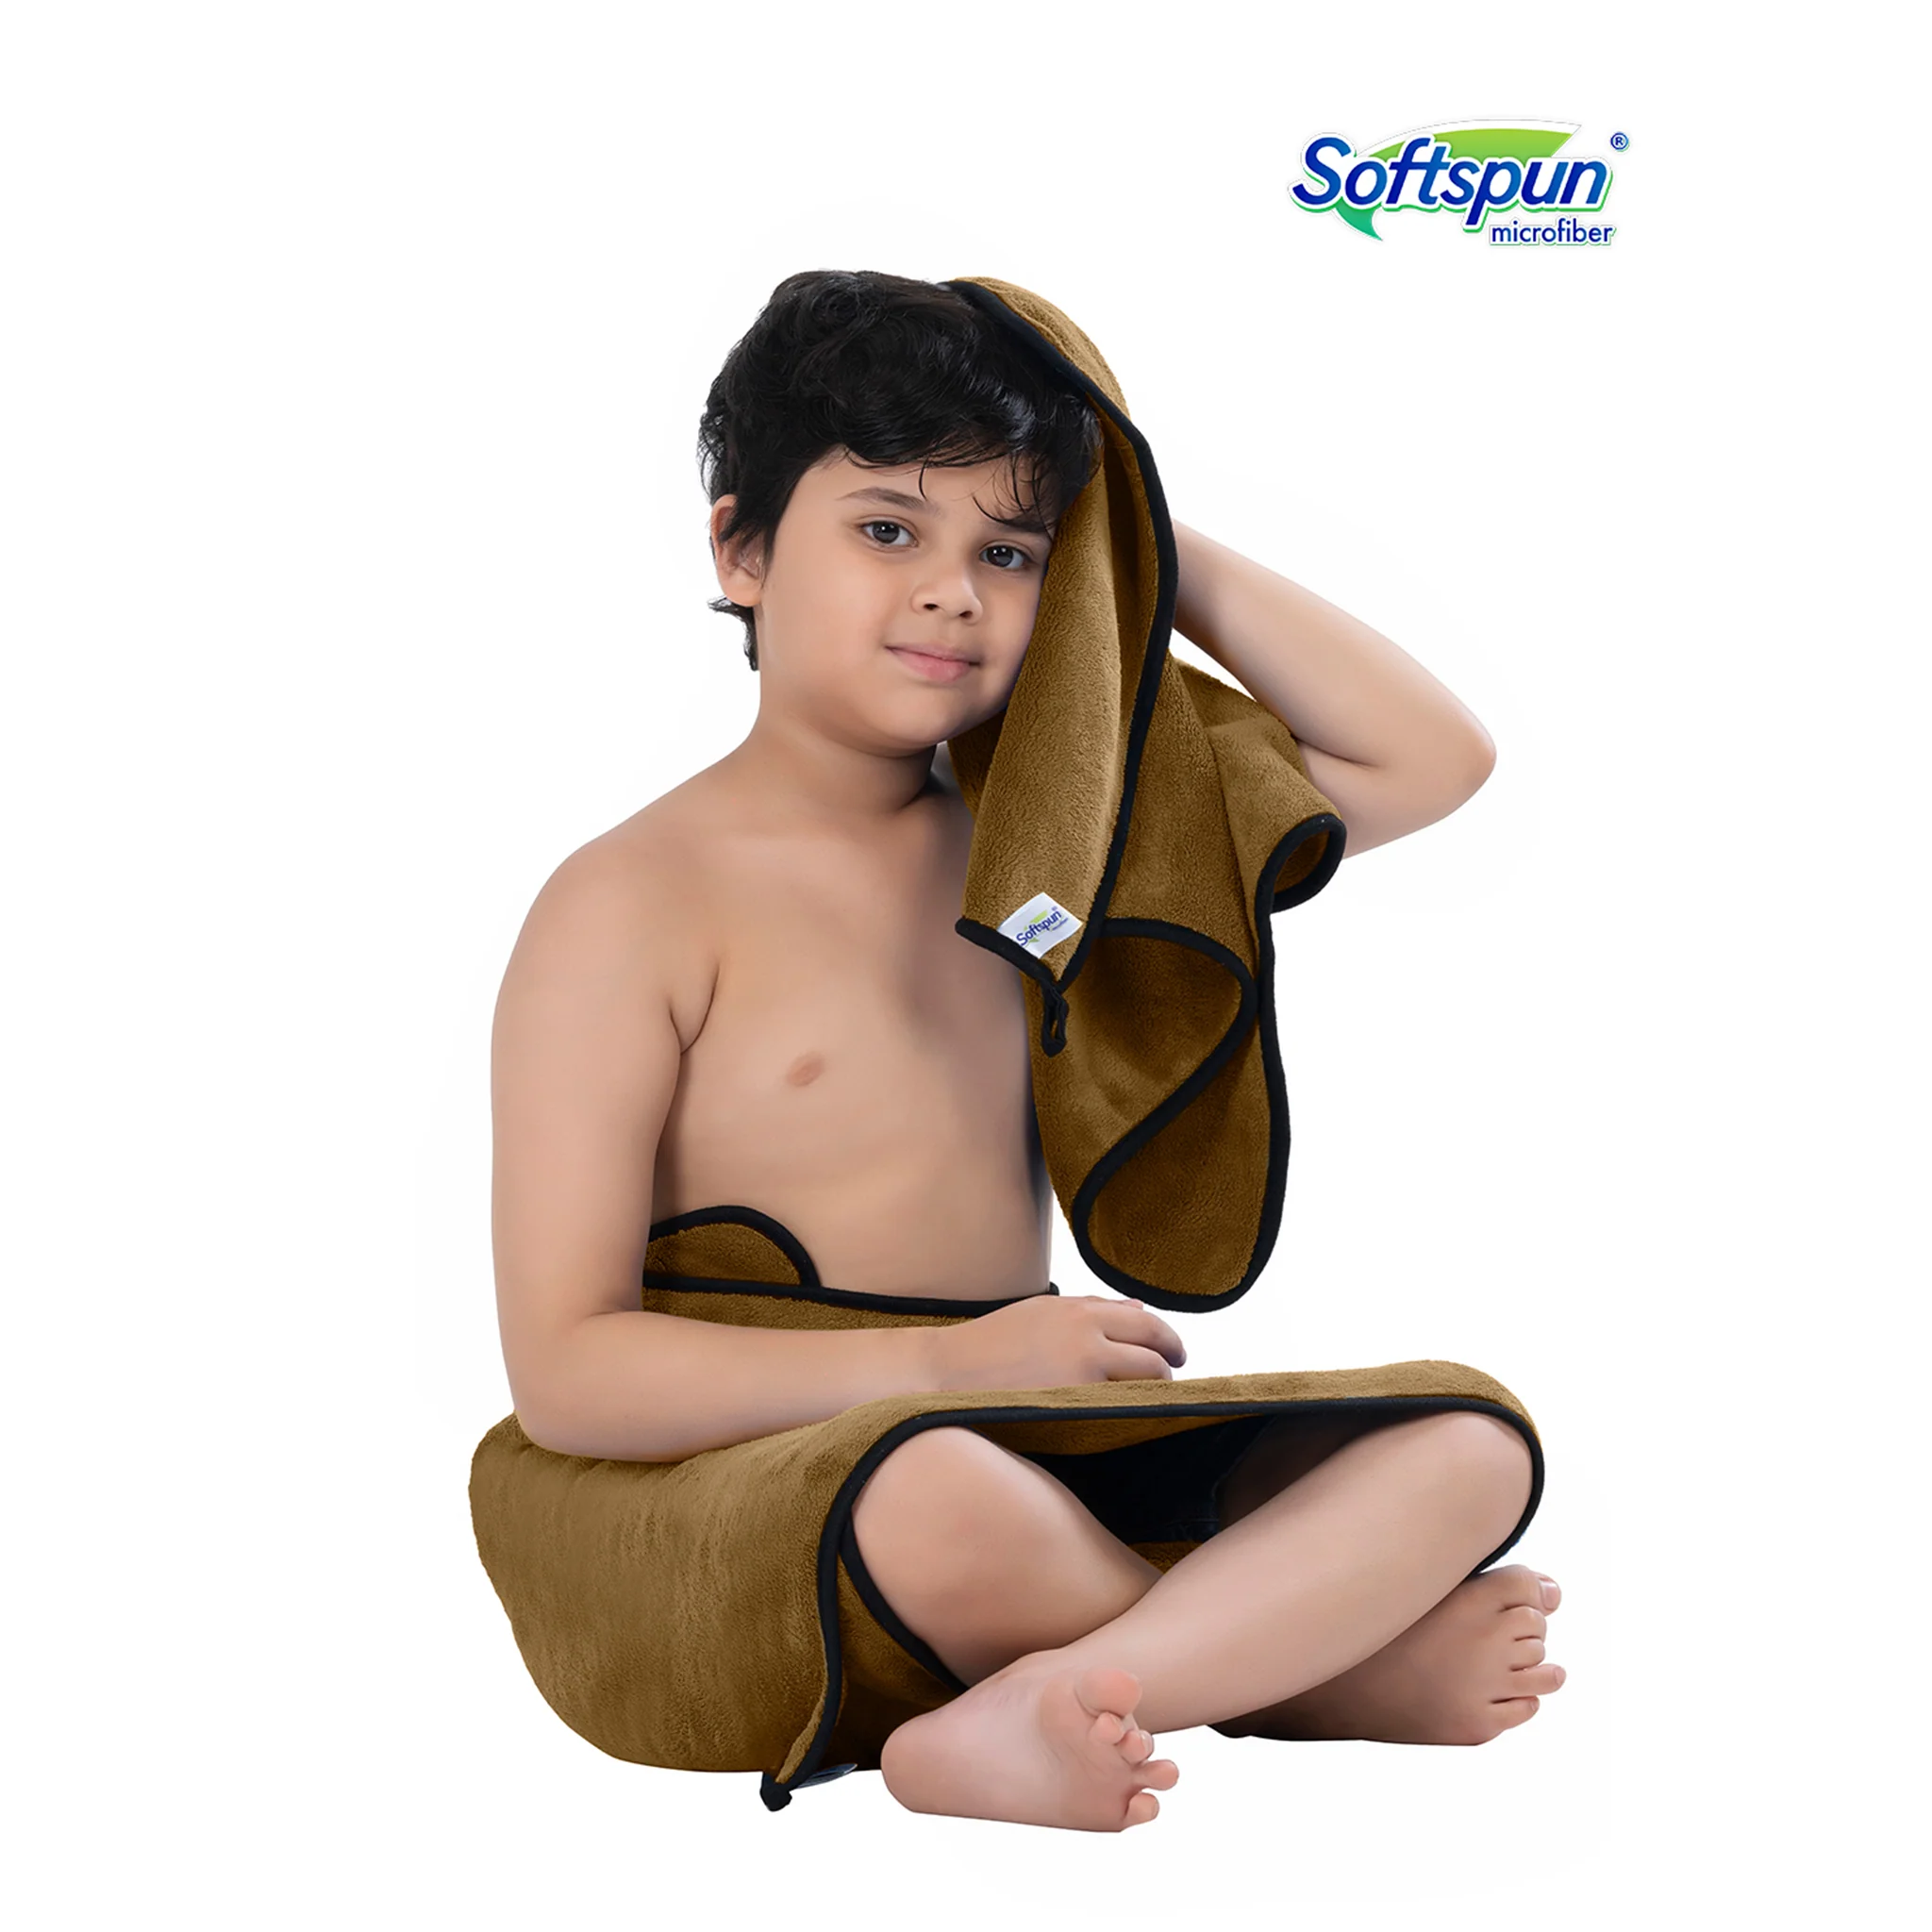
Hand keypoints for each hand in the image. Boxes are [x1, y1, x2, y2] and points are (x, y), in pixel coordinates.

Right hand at [921, 1295, 1185, 1393]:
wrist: (946, 1372)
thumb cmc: (993, 1343)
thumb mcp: (1043, 1312)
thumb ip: (1093, 1310)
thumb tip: (1139, 1312)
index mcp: (1079, 1310)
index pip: (1146, 1323)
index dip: (1168, 1341)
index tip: (1175, 1356)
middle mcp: (1087, 1334)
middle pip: (1155, 1350)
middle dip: (1170, 1367)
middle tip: (1172, 1381)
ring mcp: (1083, 1371)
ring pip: (1146, 1380)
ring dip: (1155, 1392)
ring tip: (1149, 1404)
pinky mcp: (1073, 1402)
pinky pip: (1121, 1406)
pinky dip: (1132, 1410)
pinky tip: (1126, 1419)